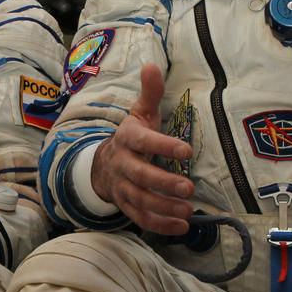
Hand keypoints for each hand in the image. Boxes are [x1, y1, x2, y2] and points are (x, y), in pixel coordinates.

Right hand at [90, 64, 193, 234]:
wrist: (102, 165)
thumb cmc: (132, 136)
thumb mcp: (139, 113)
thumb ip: (149, 93)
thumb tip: (152, 65)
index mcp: (127, 138)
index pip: (143, 141)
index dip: (163, 146)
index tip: (187, 152)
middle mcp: (122, 164)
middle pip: (140, 176)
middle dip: (164, 183)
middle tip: (189, 188)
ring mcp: (122, 186)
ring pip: (140, 200)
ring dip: (164, 207)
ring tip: (188, 210)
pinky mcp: (125, 205)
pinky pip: (139, 217)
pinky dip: (159, 224)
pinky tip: (181, 227)